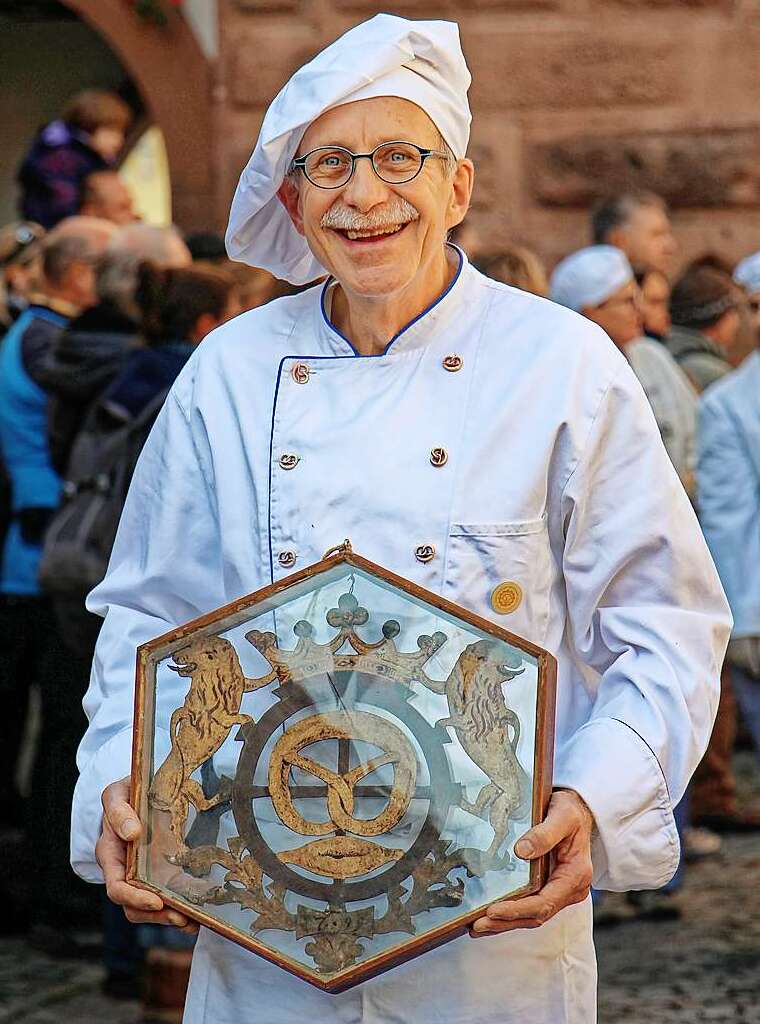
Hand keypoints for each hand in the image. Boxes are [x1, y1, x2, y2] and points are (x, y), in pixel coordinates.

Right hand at [96, 777, 197, 931]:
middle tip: (180, 917)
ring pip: (149, 908)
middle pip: (133, 906)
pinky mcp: (159, 875)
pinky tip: (198, 915)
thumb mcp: (116, 794)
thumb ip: (118, 811)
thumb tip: (131, 832)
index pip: (116, 887)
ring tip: (192, 921)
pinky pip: (167, 898)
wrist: (137, 793)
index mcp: (109, 854)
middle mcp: (123, 871)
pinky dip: (181, 908)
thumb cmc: (125, 794)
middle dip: (156, 915)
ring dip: (169, 917)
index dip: (134, 898)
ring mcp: (141, 876)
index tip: (156, 901)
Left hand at [470, 789, 593, 934]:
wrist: (578, 811)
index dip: (518, 909)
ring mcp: (559, 892)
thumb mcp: (562, 816)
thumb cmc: (570, 812)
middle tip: (476, 925)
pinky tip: (489, 917)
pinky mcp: (549, 888)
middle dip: (505, 922)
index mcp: (575, 876)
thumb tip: (521, 851)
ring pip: (531, 915)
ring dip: (504, 923)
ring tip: (476, 926)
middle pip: (536, 915)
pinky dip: (510, 914)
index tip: (493, 910)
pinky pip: (529, 906)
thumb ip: (545, 833)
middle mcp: (569, 890)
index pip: (544, 902)